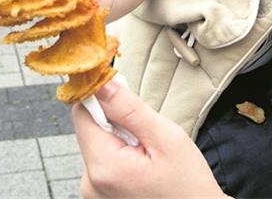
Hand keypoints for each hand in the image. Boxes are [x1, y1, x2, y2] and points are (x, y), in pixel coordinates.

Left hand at [73, 77, 224, 198]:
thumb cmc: (189, 187)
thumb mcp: (166, 139)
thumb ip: (130, 110)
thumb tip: (103, 83)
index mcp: (103, 167)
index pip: (82, 114)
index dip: (103, 97)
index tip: (126, 96)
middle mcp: (90, 183)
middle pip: (91, 129)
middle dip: (118, 123)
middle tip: (149, 136)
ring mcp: (94, 193)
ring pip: (100, 144)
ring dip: (122, 140)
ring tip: (150, 156)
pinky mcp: (101, 196)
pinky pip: (105, 162)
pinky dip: (123, 156)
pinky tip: (144, 167)